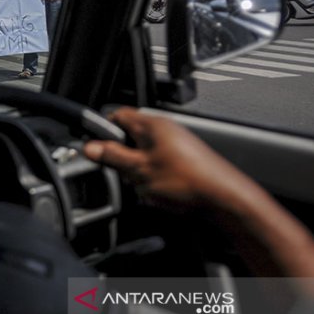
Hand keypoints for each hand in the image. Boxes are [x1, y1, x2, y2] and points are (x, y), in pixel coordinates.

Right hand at [82, 107, 255, 210]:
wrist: (224, 197)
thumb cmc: (186, 180)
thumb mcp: (139, 170)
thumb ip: (112, 157)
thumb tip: (90, 147)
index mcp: (151, 124)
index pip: (117, 115)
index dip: (103, 131)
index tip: (97, 148)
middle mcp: (164, 128)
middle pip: (129, 136)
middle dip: (122, 156)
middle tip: (124, 174)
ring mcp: (176, 143)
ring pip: (142, 153)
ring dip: (138, 170)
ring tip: (146, 185)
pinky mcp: (184, 159)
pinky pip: (157, 163)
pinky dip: (153, 176)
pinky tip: (160, 190)